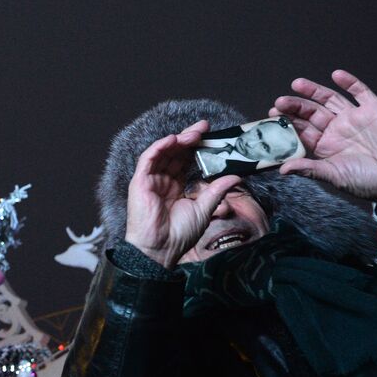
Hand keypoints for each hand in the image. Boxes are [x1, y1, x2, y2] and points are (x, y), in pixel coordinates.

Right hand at [124, 120, 243, 266]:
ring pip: (163, 152)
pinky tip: (173, 139)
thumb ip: (217, 190)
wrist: (161, 249)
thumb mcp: (204, 209)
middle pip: (175, 153)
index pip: (186, 161)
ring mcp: (150, 180)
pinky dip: (160, 147)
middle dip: (189, 138)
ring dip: (178, 140)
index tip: (211, 137)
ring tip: (194, 133)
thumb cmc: (179, 235)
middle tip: (204, 127)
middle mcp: (162, 181)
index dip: (197, 148)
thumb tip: (236, 177)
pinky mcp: (140, 181)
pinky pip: (148, 158)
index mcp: (175, 187)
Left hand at [271, 70, 376, 205]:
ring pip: (330, 99)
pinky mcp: (374, 109)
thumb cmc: (368, 181)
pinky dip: (350, 82)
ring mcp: (355, 117)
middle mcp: (337, 129)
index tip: (273, 115)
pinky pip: (361, 92)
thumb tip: (283, 170)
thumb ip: (310, 169)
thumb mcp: (335, 176)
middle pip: (312, 112)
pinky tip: (336, 75)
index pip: (302, 130)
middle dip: (296, 106)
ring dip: (314, 91)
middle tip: (281, 102)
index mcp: (325, 145)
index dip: (288, 122)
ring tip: (297, 84)